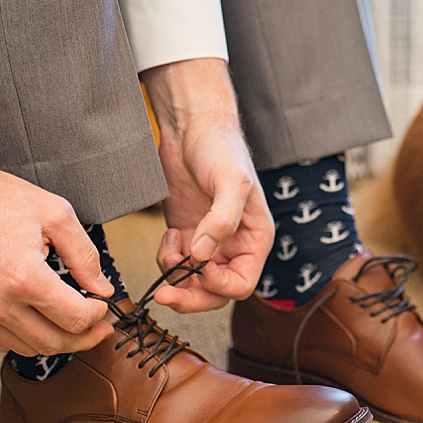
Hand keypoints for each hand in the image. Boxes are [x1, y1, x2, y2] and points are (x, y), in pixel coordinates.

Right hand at [0, 122, 116, 354]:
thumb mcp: (56, 215)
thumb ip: (85, 256)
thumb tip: (102, 288)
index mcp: (24, 277)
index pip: (75, 319)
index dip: (98, 316)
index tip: (102, 305)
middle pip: (53, 343)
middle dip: (84, 338)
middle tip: (98, 327)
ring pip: (25, 348)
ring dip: (53, 339)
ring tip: (67, 322)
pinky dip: (22, 336)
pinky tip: (35, 318)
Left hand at [141, 58, 273, 311]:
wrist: (192, 126)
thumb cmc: (221, 148)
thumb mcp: (230, 182)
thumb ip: (221, 222)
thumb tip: (203, 257)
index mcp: (255, 239)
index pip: (241, 284)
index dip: (219, 286)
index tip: (198, 270)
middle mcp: (234, 245)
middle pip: (215, 292)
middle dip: (191, 296)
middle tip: (166, 296)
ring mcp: (208, 241)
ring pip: (193, 282)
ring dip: (176, 275)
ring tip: (168, 248)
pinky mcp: (186, 233)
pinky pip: (176, 263)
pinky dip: (167, 258)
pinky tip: (168, 235)